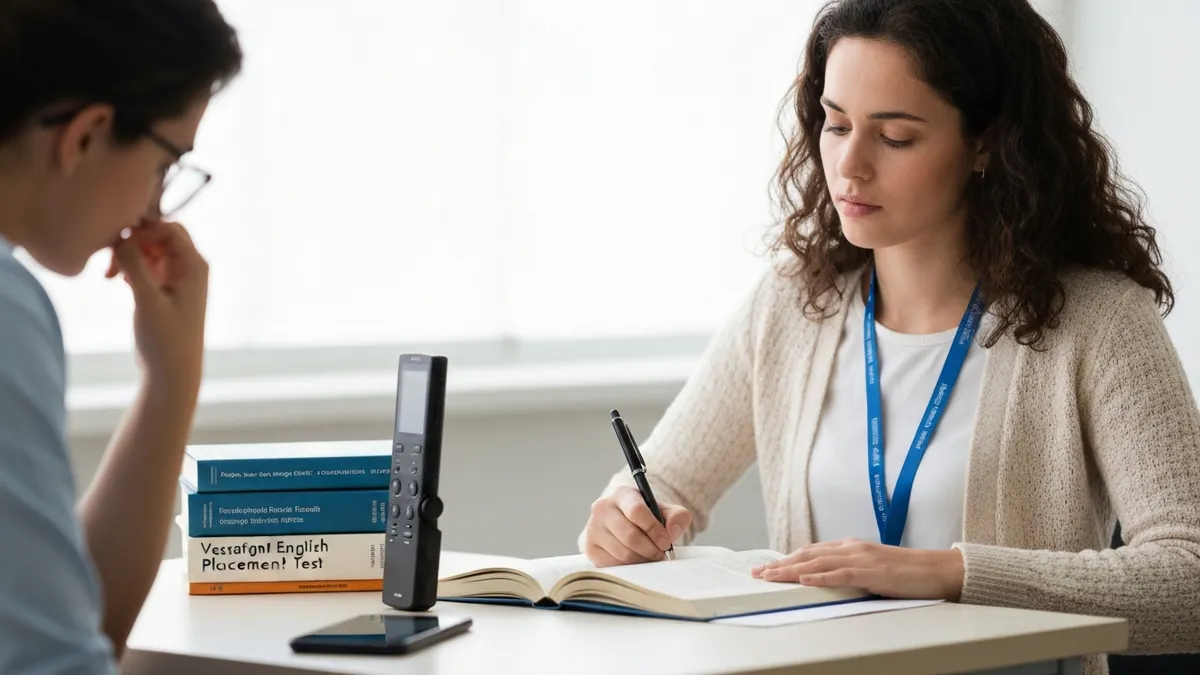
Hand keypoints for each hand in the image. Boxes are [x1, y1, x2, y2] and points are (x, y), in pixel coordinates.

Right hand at [106, 219, 208, 396]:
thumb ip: (135, 265)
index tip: (118, 246)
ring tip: (109, 275)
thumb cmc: (166, 339)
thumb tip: (121, 234)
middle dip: (132, 241)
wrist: (171, 372)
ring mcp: (176, 276)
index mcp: (194, 265)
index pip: (168, 228)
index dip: (141, 231)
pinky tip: (115, 280)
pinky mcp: (163, 286)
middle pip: (158, 234)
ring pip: (148, 248)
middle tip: (110, 258)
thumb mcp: (148, 300)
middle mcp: (189, 266)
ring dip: (127, 254)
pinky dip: (129, 266)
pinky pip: (144, 263)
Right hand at [582, 485, 691, 566]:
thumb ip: (677, 516)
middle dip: (650, 549)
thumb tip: (672, 531)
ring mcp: (593, 528)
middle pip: (630, 536)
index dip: (654, 529)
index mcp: (622, 494)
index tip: (666, 542)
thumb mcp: (665, 511)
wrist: (626, 524)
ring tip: (650, 557)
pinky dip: (629, 567)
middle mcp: (602, 508)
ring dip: (641, 560)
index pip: (636, 511)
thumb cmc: (647, 517)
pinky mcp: (590, 548)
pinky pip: (613, 564)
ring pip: (622, 553)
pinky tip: (636, 560)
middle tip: (660, 555)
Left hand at [749, 538, 964, 600]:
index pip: (811, 551)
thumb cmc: (906, 573)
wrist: (937, 570)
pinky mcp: (873, 572)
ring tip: (770, 576)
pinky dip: (820, 576)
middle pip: (808, 555)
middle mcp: (852, 548)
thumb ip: (848, 571)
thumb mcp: (870, 569)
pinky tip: (804, 579)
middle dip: (780, 565)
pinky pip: (841, 574)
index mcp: (851, 547)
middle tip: (757, 573)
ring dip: (791, 570)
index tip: (767, 567)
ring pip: (818, 563)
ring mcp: (862, 558)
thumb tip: (824, 580)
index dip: (786, 559)